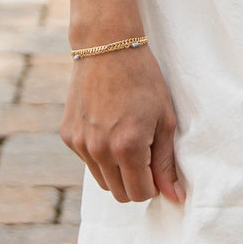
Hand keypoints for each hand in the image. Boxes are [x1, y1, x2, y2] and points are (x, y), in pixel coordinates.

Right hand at [60, 43, 184, 204]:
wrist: (106, 46)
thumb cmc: (143, 79)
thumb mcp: (164, 119)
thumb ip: (166, 162)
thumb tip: (174, 197)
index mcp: (127, 147)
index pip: (141, 194)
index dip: (154, 184)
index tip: (158, 165)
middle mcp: (99, 150)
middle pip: (120, 194)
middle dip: (136, 182)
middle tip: (145, 152)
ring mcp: (80, 144)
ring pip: (102, 181)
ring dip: (117, 171)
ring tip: (127, 138)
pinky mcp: (67, 136)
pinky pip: (88, 161)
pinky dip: (100, 155)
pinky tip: (109, 126)